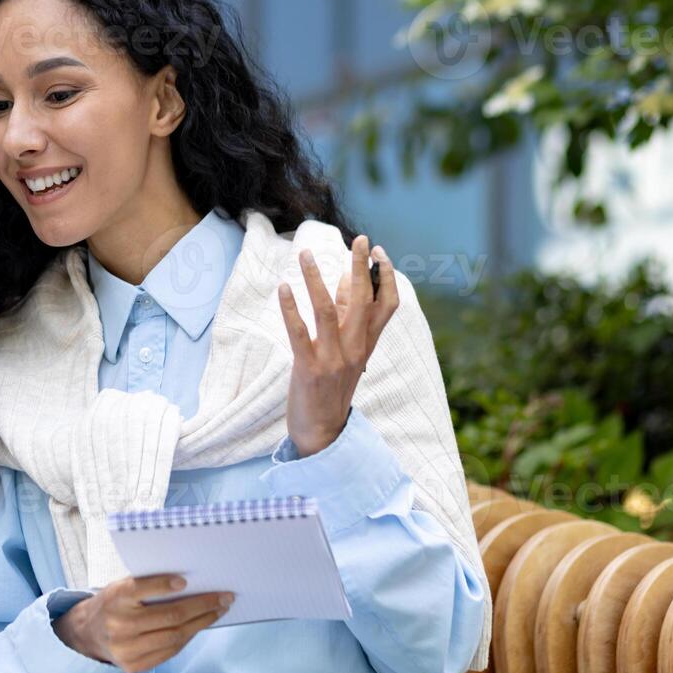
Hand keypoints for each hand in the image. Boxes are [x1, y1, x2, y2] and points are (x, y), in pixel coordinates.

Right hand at [51, 574, 233, 672]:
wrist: (88, 633)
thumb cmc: (113, 603)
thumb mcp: (121, 587)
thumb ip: (147, 585)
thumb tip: (190, 584)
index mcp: (115, 598)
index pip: (140, 589)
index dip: (163, 585)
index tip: (185, 580)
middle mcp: (120, 625)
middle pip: (169, 616)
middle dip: (202, 606)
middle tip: (224, 597)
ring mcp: (127, 649)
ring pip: (175, 636)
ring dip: (202, 623)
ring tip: (219, 611)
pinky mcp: (134, 666)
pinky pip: (170, 651)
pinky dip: (188, 637)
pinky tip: (200, 626)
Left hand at [276, 235, 398, 456]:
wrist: (322, 433)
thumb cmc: (330, 387)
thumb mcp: (346, 353)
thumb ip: (346, 319)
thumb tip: (345, 280)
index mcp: (367, 345)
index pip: (387, 305)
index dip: (385, 276)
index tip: (377, 250)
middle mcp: (356, 350)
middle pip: (364, 301)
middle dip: (362, 267)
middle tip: (359, 239)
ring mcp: (334, 360)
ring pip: (329, 311)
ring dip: (316, 279)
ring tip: (305, 254)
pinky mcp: (310, 369)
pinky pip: (299, 333)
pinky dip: (291, 308)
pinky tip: (284, 288)